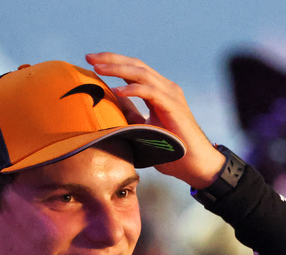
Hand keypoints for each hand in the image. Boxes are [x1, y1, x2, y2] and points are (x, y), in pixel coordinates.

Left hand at [85, 53, 227, 189]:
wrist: (196, 165)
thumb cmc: (172, 150)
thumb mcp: (143, 128)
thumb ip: (130, 114)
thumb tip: (109, 103)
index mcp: (159, 92)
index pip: (134, 69)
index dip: (113, 62)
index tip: (91, 62)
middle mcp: (166, 88)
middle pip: (136, 65)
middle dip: (111, 59)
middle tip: (89, 57)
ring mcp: (171, 96)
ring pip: (142, 73)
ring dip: (118, 69)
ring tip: (99, 69)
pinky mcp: (173, 107)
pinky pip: (150, 92)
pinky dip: (133, 89)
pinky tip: (117, 91)